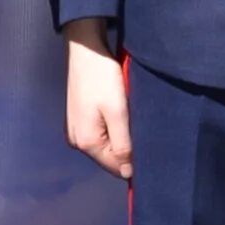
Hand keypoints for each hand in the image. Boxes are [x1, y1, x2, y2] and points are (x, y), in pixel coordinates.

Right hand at [62, 19, 130, 180]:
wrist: (86, 49)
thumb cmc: (102, 78)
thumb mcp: (118, 112)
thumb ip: (123, 145)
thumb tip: (128, 174)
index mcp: (86, 143)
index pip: (116, 168)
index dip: (134, 162)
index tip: (149, 147)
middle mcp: (77, 141)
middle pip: (109, 158)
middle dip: (126, 149)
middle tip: (143, 130)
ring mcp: (75, 130)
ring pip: (105, 145)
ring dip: (119, 137)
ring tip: (132, 121)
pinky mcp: (77, 118)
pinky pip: (99, 133)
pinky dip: (111, 128)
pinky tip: (120, 116)